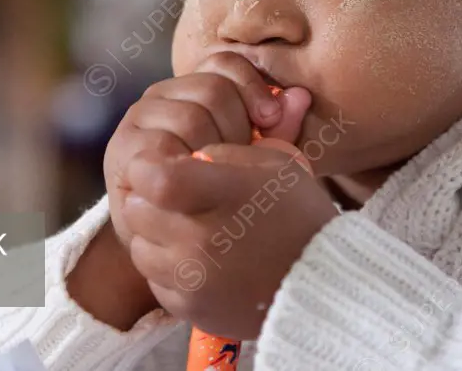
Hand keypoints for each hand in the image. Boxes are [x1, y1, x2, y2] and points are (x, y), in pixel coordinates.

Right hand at [104, 52, 309, 248]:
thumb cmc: (216, 193)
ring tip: (219, 176)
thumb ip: (277, 130)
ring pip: (190, 116)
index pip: (224, 62)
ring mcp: (139, 119)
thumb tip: (302, 97)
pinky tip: (198, 185)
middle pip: (212, 88)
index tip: (270, 119)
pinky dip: (187, 167)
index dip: (253, 86)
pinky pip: (163, 146)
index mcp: (193, 86)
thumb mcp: (252, 158)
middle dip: (237, 126)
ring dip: (214, 149)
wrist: (167, 237)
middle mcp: (162, 94)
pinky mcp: (123, 148)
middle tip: (242, 158)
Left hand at [120, 140, 339, 340]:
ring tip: (187, 231)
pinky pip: (155, 281)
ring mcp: (192, 279)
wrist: (324, 284)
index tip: (162, 167)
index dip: (148, 167)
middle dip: (151, 199)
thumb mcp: (273, 164)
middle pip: (137, 210)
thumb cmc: (299, 215)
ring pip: (140, 247)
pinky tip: (198, 261)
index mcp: (221, 196)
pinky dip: (169, 269)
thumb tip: (187, 157)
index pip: (151, 177)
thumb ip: (223, 153)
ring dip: (155, 235)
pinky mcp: (189, 309)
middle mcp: (199, 241)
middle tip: (177, 199)